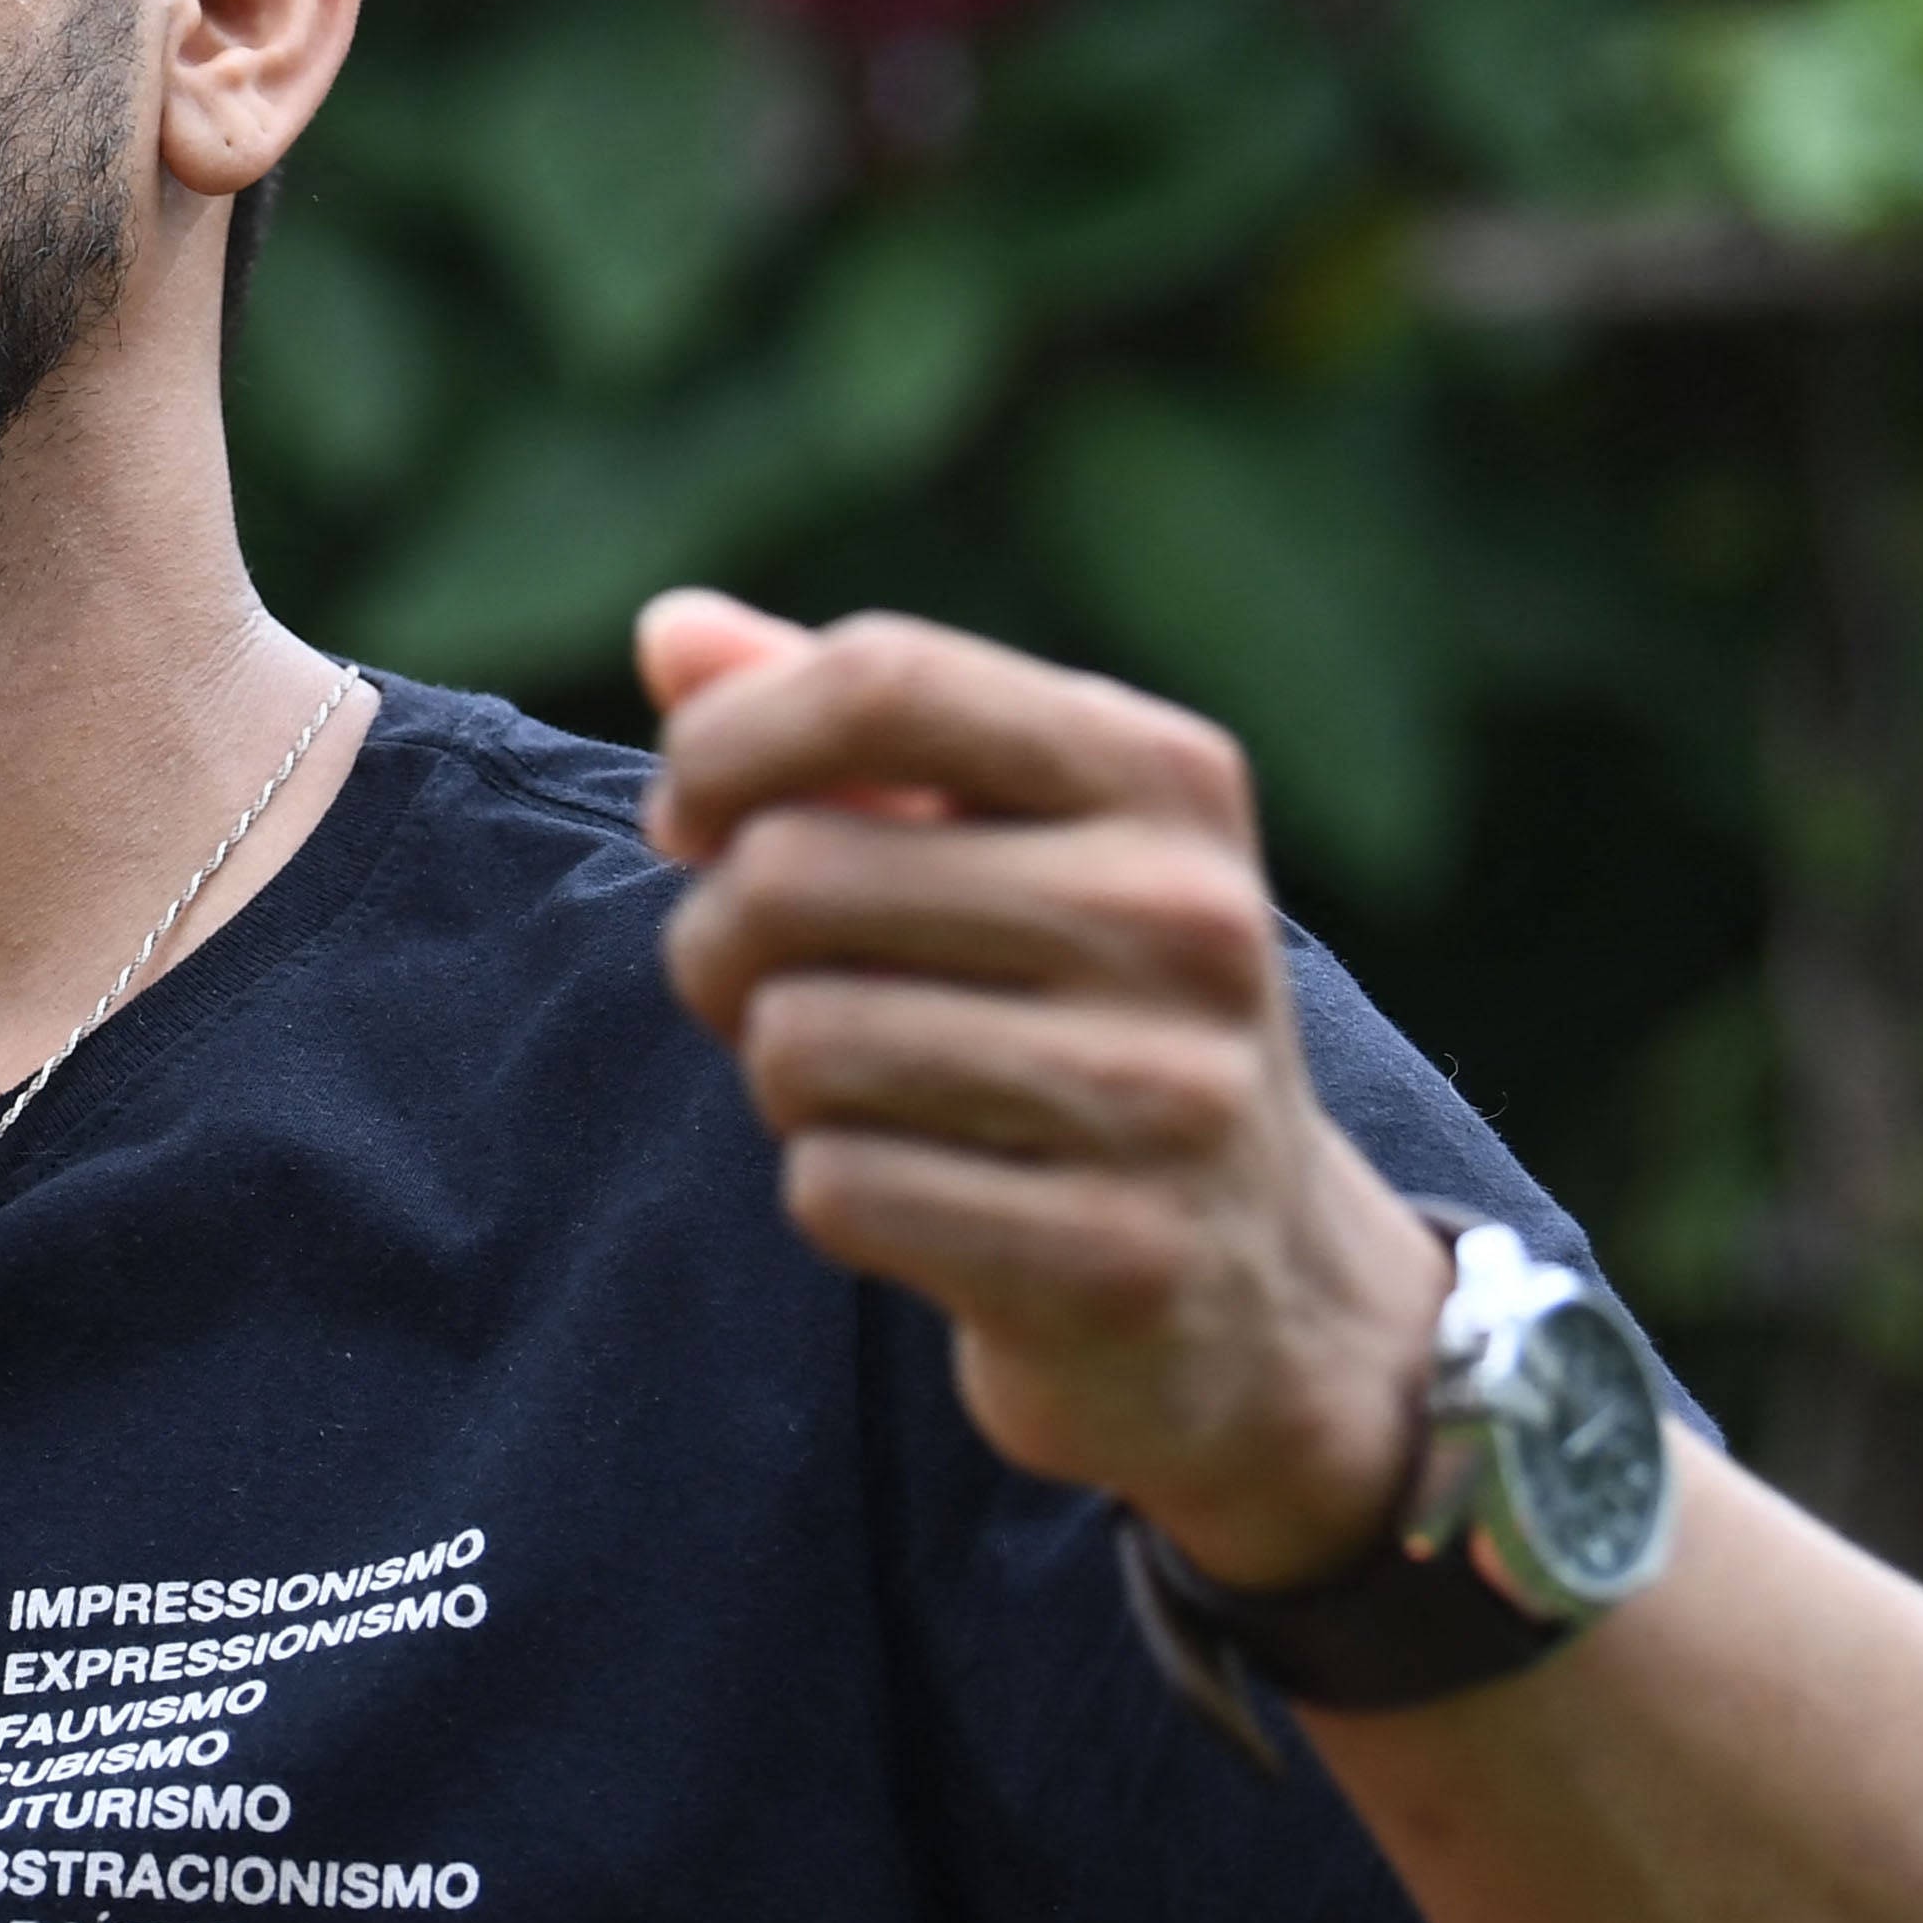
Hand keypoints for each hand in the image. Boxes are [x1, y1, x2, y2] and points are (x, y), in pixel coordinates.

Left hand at [636, 590, 1453, 1589]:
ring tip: (870, 1095)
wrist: (1255, 1291)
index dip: (726, 744)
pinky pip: (837, 1189)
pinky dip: (837, 1198)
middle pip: (792, 871)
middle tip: (764, 990)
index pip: (886, 680)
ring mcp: (1166, 1095)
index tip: (688, 817)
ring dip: (779, 1078)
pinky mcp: (1116, 1259)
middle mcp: (1186, 916)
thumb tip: (666, 631)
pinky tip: (930, 1199)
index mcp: (1163, 775)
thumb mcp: (996, 844)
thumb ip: (836, 728)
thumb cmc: (1069, 1017)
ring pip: (795, 1039)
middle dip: (719, 941)